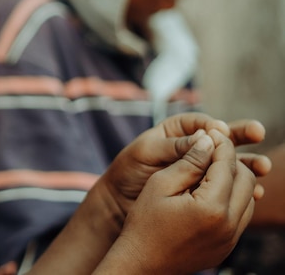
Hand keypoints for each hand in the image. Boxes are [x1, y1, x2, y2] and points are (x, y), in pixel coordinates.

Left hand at [100, 113, 269, 220]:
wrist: (119, 202)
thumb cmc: (128, 172)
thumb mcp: (147, 153)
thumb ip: (173, 146)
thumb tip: (204, 137)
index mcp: (176, 131)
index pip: (201, 122)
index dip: (213, 125)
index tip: (223, 129)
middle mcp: (192, 147)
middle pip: (223, 138)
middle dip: (242, 135)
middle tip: (258, 133)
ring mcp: (201, 168)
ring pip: (229, 162)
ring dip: (248, 163)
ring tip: (262, 167)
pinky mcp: (204, 189)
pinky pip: (226, 186)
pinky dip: (242, 188)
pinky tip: (255, 192)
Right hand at [106, 129, 257, 273]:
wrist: (142, 263)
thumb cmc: (144, 221)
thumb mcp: (161, 184)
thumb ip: (188, 161)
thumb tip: (208, 139)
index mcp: (211, 206)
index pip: (227, 164)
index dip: (220, 143)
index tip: (211, 130)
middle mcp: (228, 224)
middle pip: (247, 180)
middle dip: (232, 159)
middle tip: (213, 147)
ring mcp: (230, 239)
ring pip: (249, 198)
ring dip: (235, 179)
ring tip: (211, 167)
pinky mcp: (227, 247)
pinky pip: (241, 216)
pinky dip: (232, 198)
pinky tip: (210, 189)